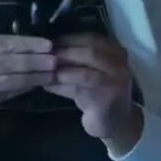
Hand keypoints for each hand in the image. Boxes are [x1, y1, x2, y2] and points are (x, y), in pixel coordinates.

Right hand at [0, 35, 55, 138]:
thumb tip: (25, 49)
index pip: (3, 44)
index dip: (28, 44)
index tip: (48, 44)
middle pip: (9, 63)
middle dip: (35, 61)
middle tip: (56, 59)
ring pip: (9, 81)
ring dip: (33, 77)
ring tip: (52, 73)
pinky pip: (3, 96)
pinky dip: (21, 90)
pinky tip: (34, 85)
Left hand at [44, 33, 142, 152]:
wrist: (114, 123)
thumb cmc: (94, 95)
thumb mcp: (83, 73)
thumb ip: (69, 61)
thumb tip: (43, 50)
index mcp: (114, 52)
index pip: (90, 38)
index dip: (67, 39)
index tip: (46, 43)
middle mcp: (120, 62)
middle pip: (89, 49)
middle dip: (63, 50)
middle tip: (41, 55)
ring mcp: (117, 79)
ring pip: (86, 65)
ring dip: (62, 66)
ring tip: (42, 69)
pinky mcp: (109, 96)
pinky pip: (83, 83)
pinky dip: (63, 82)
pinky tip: (48, 84)